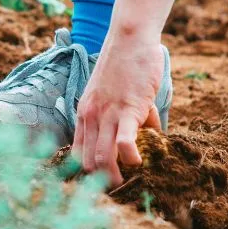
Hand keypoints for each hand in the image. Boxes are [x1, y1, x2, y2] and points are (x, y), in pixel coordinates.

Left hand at [74, 32, 164, 187]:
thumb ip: (127, 115)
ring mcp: (108, 114)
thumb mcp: (113, 94)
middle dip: (101, 181)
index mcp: (84, 115)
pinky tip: (139, 161)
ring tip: (127, 182)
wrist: (129, 39)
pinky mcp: (128, 109)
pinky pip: (124, 142)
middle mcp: (91, 117)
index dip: (87, 173)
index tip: (100, 182)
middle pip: (88, 161)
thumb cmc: (124, 65)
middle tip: (117, 189)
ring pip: (103, 158)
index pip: (77, 154)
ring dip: (115, 176)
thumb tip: (150, 133)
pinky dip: (131, 158)